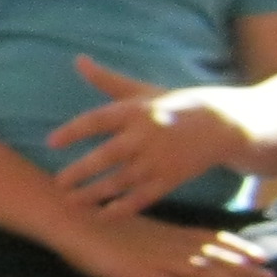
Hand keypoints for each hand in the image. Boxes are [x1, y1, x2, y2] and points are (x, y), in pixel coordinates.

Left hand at [47, 56, 250, 212]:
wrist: (225, 125)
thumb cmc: (176, 105)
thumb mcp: (143, 91)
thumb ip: (108, 81)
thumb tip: (78, 60)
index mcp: (138, 110)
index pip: (99, 120)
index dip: (74, 130)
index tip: (51, 142)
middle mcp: (147, 135)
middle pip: (109, 155)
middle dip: (82, 171)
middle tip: (58, 183)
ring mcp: (160, 159)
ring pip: (123, 181)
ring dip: (95, 194)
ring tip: (71, 202)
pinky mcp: (171, 179)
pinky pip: (143, 198)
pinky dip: (122, 209)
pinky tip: (101, 216)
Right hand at [53, 207, 275, 276]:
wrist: (67, 215)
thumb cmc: (91, 219)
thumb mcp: (126, 226)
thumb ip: (146, 234)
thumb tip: (156, 239)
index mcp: (164, 231)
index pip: (207, 239)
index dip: (235, 248)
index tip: (259, 255)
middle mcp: (166, 244)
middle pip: (212, 256)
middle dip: (244, 267)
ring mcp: (154, 259)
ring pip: (200, 271)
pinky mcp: (137, 273)